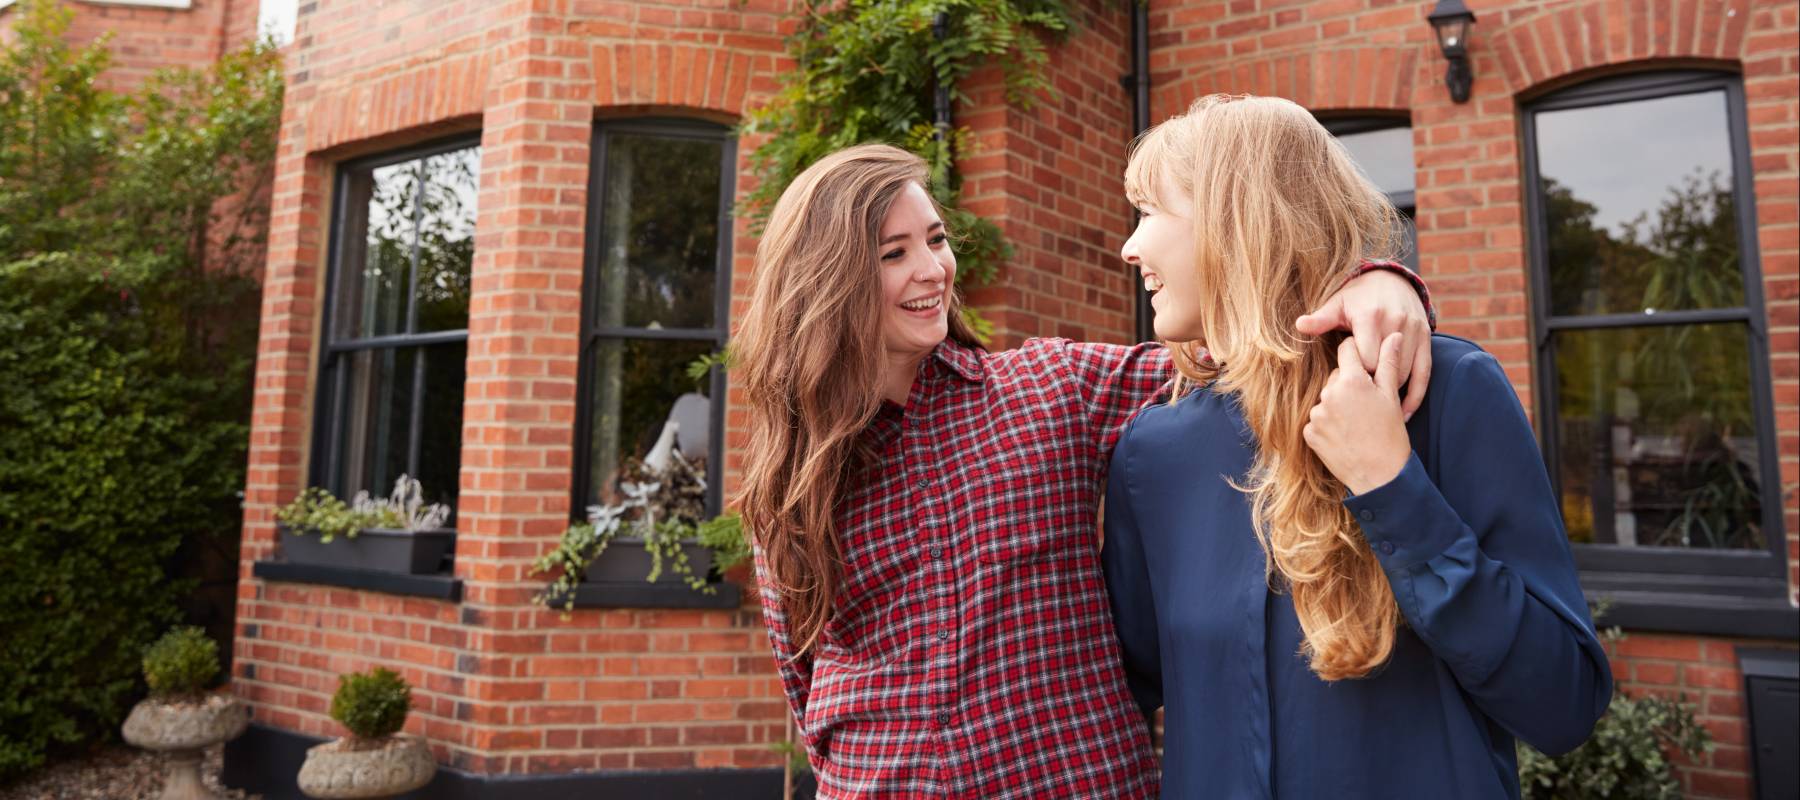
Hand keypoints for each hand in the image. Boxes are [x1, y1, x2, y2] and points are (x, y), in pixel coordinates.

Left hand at [1296, 269, 1432, 419]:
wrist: (1391, 280)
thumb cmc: (1357, 297)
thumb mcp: (1337, 304)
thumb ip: (1321, 318)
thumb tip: (1300, 325)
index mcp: (1370, 316)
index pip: (1364, 359)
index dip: (1356, 375)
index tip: (1348, 384)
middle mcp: (1395, 322)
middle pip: (1384, 369)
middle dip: (1372, 386)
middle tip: (1360, 402)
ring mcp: (1414, 331)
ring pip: (1405, 373)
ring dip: (1392, 393)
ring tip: (1375, 411)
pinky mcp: (1426, 339)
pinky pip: (1424, 373)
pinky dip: (1416, 396)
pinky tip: (1404, 413)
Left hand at [1305, 335, 1411, 495]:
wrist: (1380, 475)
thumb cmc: (1391, 434)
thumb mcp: (1392, 396)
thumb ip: (1388, 362)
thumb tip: (1394, 335)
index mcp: (1352, 380)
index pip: (1346, 349)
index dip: (1356, 353)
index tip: (1363, 362)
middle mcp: (1329, 393)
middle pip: (1336, 376)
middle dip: (1349, 383)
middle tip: (1366, 404)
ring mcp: (1316, 414)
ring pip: (1326, 398)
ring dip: (1338, 404)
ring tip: (1356, 422)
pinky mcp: (1308, 433)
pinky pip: (1317, 420)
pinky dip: (1328, 424)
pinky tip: (1344, 435)